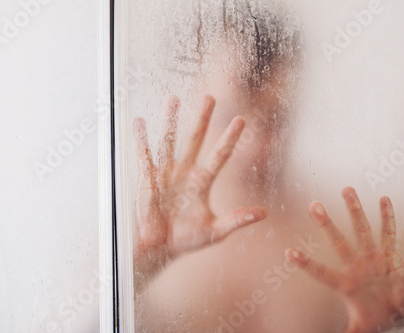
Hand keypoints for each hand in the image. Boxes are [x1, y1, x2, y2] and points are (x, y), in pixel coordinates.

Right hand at [133, 95, 266, 286]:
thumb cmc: (185, 240)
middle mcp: (185, 173)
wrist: (157, 249)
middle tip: (210, 97)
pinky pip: (144, 155)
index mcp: (202, 182)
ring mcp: (166, 174)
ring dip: (171, 121)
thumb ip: (237, 220)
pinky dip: (141, 139)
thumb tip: (264, 213)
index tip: (241, 119)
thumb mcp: (215, 231)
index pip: (220, 155)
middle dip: (203, 119)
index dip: (230, 138)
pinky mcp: (147, 179)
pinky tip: (139, 121)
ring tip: (173, 98)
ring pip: (169, 141)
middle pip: (196, 140)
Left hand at [285, 187, 403, 332]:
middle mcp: (356, 265)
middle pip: (338, 241)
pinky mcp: (389, 254)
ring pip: (361, 229)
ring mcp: (372, 257)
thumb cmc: (376, 316)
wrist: (397, 311)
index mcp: (346, 283)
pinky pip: (389, 233)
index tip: (288, 253)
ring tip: (347, 190)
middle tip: (312, 205)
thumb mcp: (360, 328)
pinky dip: (388, 217)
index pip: (322, 272)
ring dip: (355, 210)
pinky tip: (384, 200)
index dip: (306, 264)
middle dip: (326, 224)